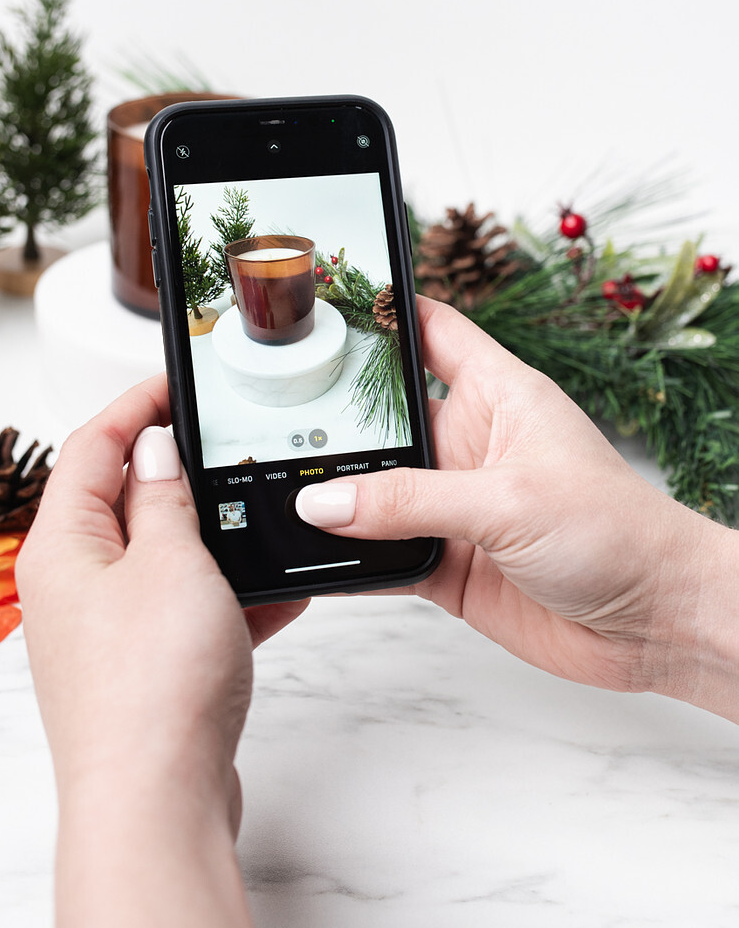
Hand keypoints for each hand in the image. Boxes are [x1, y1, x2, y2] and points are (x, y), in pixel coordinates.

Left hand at [16, 375, 304, 927]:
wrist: (157, 803)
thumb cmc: (152, 687)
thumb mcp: (172, 562)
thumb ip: (164, 496)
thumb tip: (153, 447)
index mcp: (63, 547)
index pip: (92, 447)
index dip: (135, 406)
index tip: (177, 382)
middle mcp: (75, 587)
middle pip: (123, 501)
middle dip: (179, 473)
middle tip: (227, 445)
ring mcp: (108, 632)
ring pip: (164, 560)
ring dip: (213, 540)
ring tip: (263, 519)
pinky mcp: (144, 670)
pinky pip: (188, 613)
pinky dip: (229, 599)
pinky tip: (282, 595)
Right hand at [296, 297, 738, 718]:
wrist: (656, 622)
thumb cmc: (618, 533)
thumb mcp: (508, 502)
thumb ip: (410, 501)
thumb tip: (325, 502)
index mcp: (498, 396)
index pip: (431, 332)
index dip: (384, 313)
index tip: (323, 305)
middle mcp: (471, 445)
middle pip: (387, 417)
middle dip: (336, 417)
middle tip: (271, 413)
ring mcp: (457, 507)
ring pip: (376, 493)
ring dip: (337, 497)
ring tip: (274, 488)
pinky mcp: (451, 564)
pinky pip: (384, 556)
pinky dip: (351, 561)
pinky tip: (313, 558)